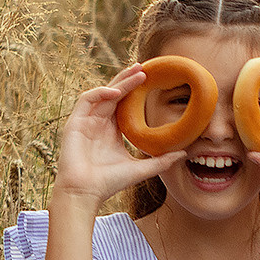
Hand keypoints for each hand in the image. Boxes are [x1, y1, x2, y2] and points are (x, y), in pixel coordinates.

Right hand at [49, 67, 186, 209]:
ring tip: (136, 74)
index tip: (151, 78)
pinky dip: (100, 92)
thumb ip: (161, 161)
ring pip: (102, 92)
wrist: (86, 193)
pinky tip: (116, 92)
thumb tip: (184, 154)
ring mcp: (86, 121)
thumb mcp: (140, 169)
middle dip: (128, 78)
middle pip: (114, 93)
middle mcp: (99, 122)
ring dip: (119, 82)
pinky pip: (87, 99)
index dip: (135, 89)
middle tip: (145, 66)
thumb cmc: (109, 183)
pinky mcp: (75, 122)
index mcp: (112, 130)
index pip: (124, 103)